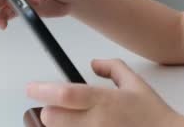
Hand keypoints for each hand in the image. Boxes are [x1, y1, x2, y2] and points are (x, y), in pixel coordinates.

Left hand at [27, 59, 183, 126]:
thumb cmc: (152, 114)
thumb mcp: (136, 83)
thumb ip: (113, 67)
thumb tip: (93, 63)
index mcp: (105, 101)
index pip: (66, 94)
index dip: (43, 90)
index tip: (31, 88)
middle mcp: (97, 122)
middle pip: (53, 118)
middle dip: (48, 111)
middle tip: (53, 107)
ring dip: (60, 125)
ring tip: (72, 119)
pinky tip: (82, 126)